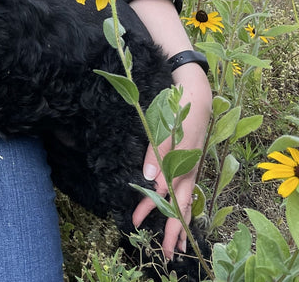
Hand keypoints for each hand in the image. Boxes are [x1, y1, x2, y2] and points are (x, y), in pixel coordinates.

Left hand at [132, 63, 211, 259]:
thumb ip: (158, 153)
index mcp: (184, 165)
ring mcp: (189, 164)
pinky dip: (178, 201)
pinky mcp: (187, 158)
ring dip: (173, 218)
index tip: (146, 230)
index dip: (160, 217)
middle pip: (179, 205)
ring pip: (182, 198)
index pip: (173, 200)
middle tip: (163, 252)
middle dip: (170, 229)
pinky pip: (183, 186)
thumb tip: (151, 182)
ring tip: (167, 238)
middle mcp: (188, 169)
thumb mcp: (167, 128)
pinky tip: (173, 207)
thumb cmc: (180, 107)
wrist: (195, 88)